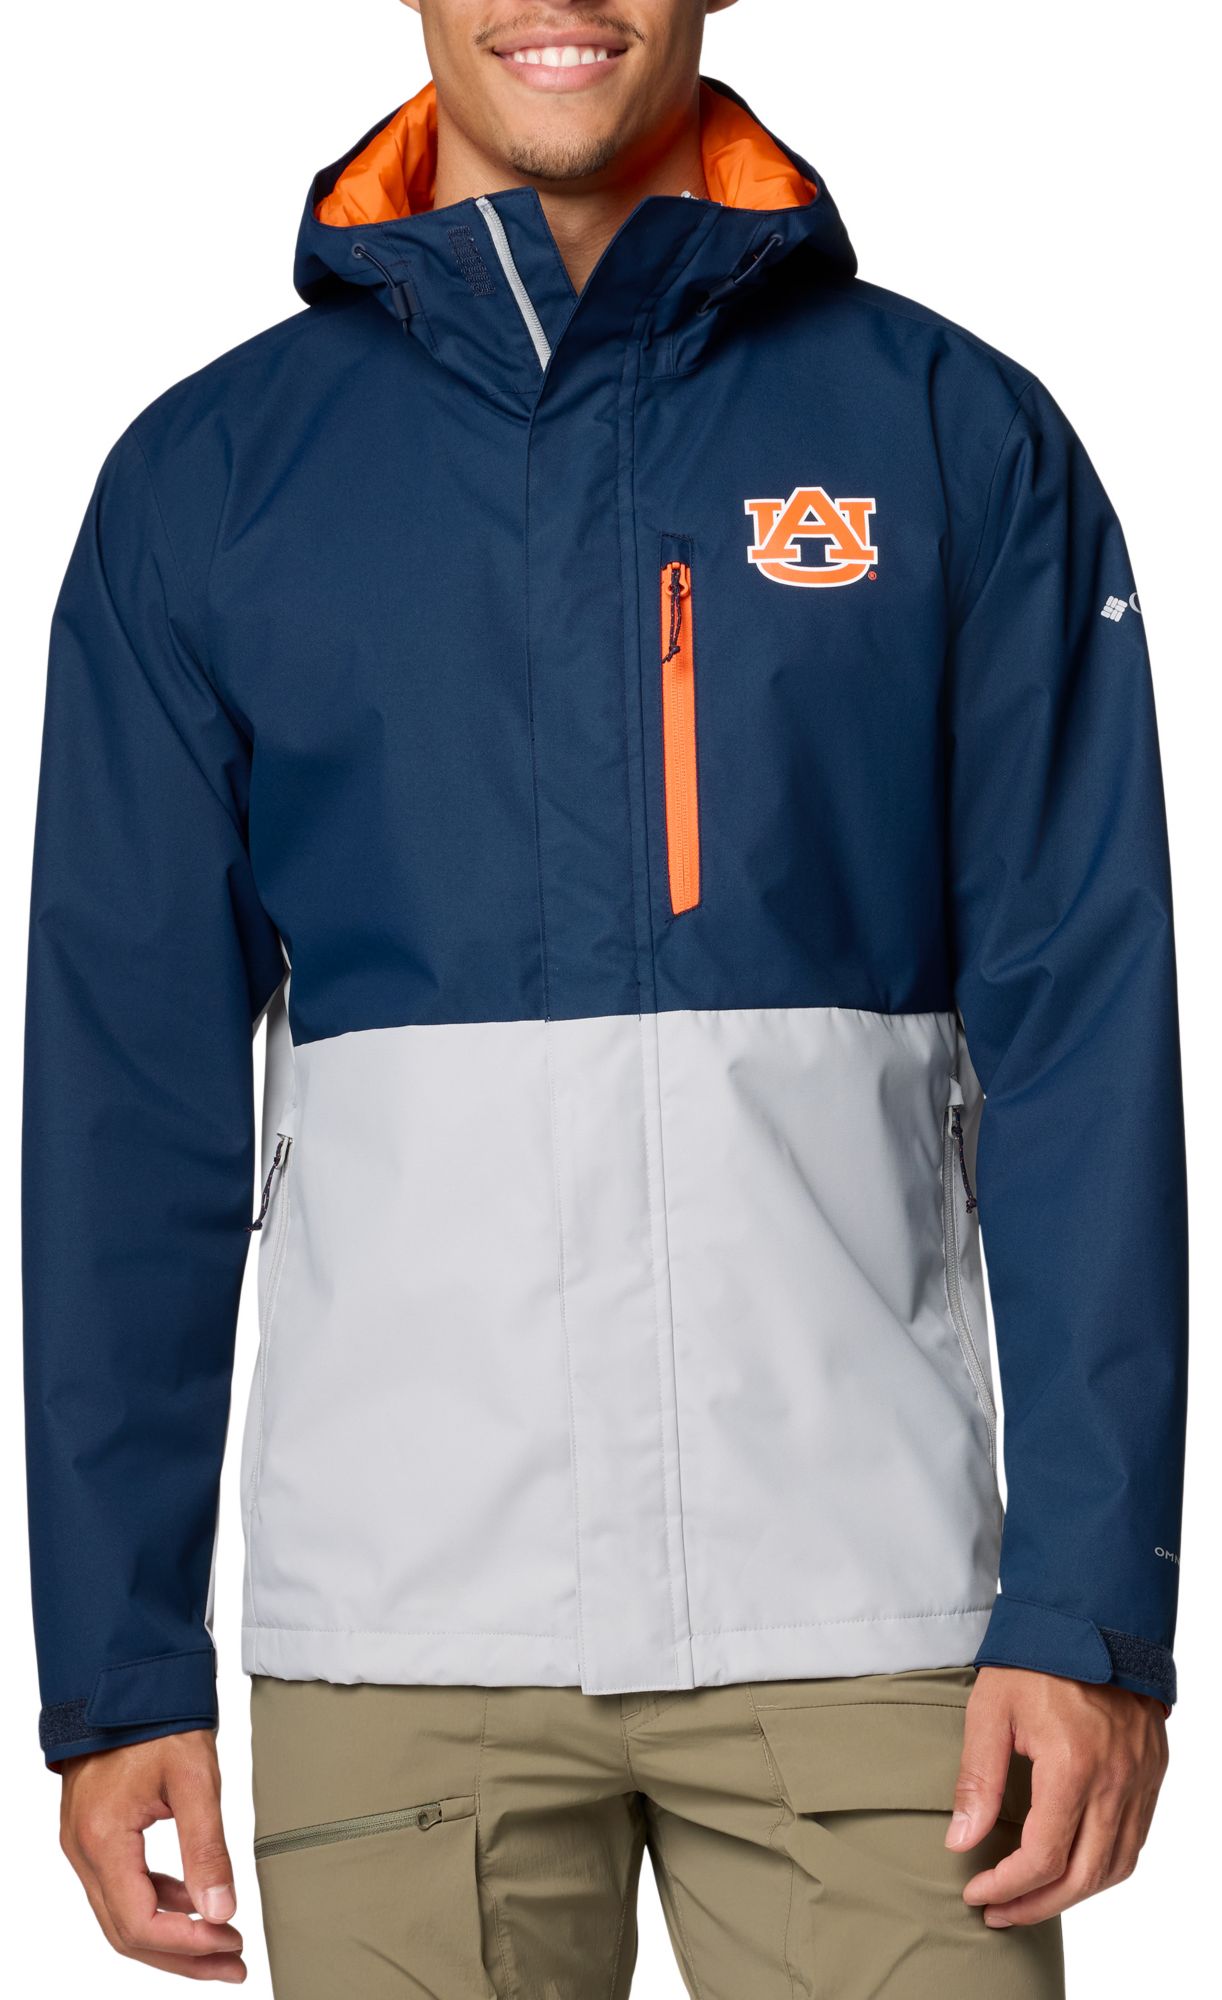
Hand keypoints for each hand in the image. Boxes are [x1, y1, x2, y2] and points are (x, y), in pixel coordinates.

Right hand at [60, 1728, 245, 1981]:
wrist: (125, 1679)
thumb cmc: (157, 1718)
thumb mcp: (195, 1778)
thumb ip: (207, 1848)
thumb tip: (223, 1910)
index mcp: (103, 1839)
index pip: (140, 1922)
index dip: (188, 1944)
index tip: (231, 1943)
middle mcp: (84, 1851)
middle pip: (127, 1932)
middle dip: (183, 1956)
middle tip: (233, 1963)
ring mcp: (84, 1845)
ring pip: (123, 1916)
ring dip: (173, 1935)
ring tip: (223, 1942)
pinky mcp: (94, 1836)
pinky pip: (123, 1888)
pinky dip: (159, 1904)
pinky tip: (194, 1902)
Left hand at [947, 1667, 1167, 1926]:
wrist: (1091, 1616)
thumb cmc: (1036, 1659)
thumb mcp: (990, 1709)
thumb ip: (977, 1778)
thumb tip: (961, 1841)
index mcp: (1072, 1765)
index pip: (1042, 1857)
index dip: (1006, 1886)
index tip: (975, 1892)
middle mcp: (1115, 1780)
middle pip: (1082, 1876)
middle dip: (1036, 1905)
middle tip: (999, 1912)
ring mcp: (1140, 1779)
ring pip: (1115, 1867)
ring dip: (1073, 1894)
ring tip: (1031, 1899)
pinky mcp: (1151, 1772)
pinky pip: (1135, 1840)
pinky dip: (1104, 1867)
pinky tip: (1073, 1868)